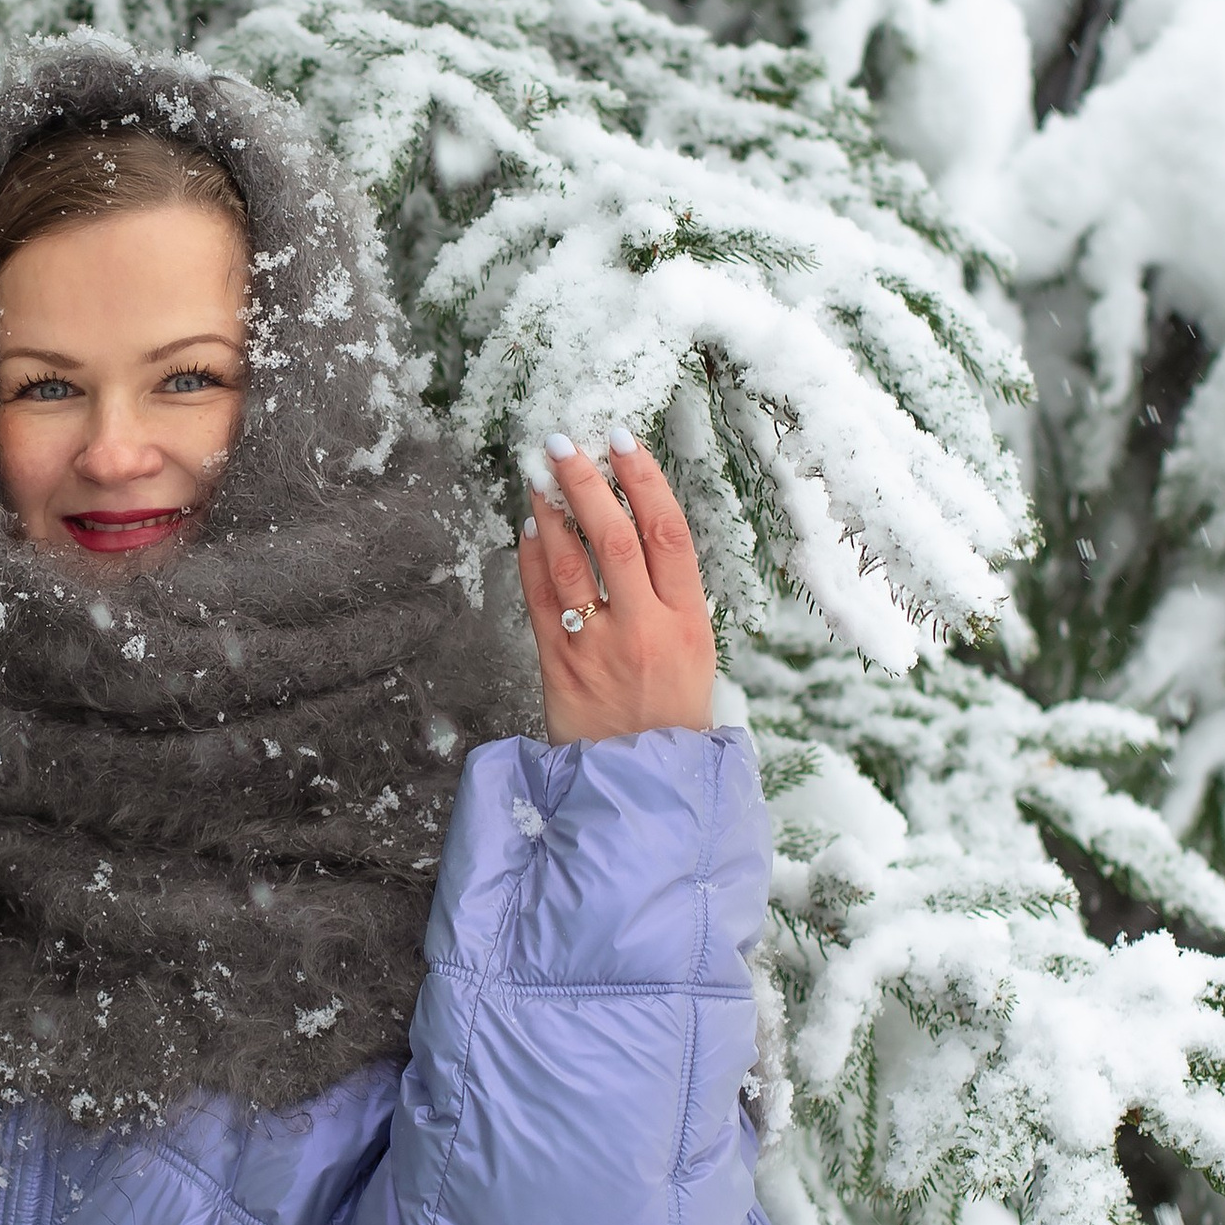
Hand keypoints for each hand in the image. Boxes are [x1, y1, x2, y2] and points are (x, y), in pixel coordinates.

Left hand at [519, 431, 717, 743]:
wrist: (642, 784)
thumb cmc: (671, 714)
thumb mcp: (696, 653)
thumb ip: (671, 595)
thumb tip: (639, 524)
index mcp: (689, 623)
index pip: (669, 534)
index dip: (645, 480)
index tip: (623, 440)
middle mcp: (646, 630)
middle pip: (617, 538)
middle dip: (588, 482)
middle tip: (564, 442)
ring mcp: (599, 648)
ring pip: (571, 563)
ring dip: (552, 512)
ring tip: (539, 475)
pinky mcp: (558, 666)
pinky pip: (539, 600)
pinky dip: (532, 558)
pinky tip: (528, 528)